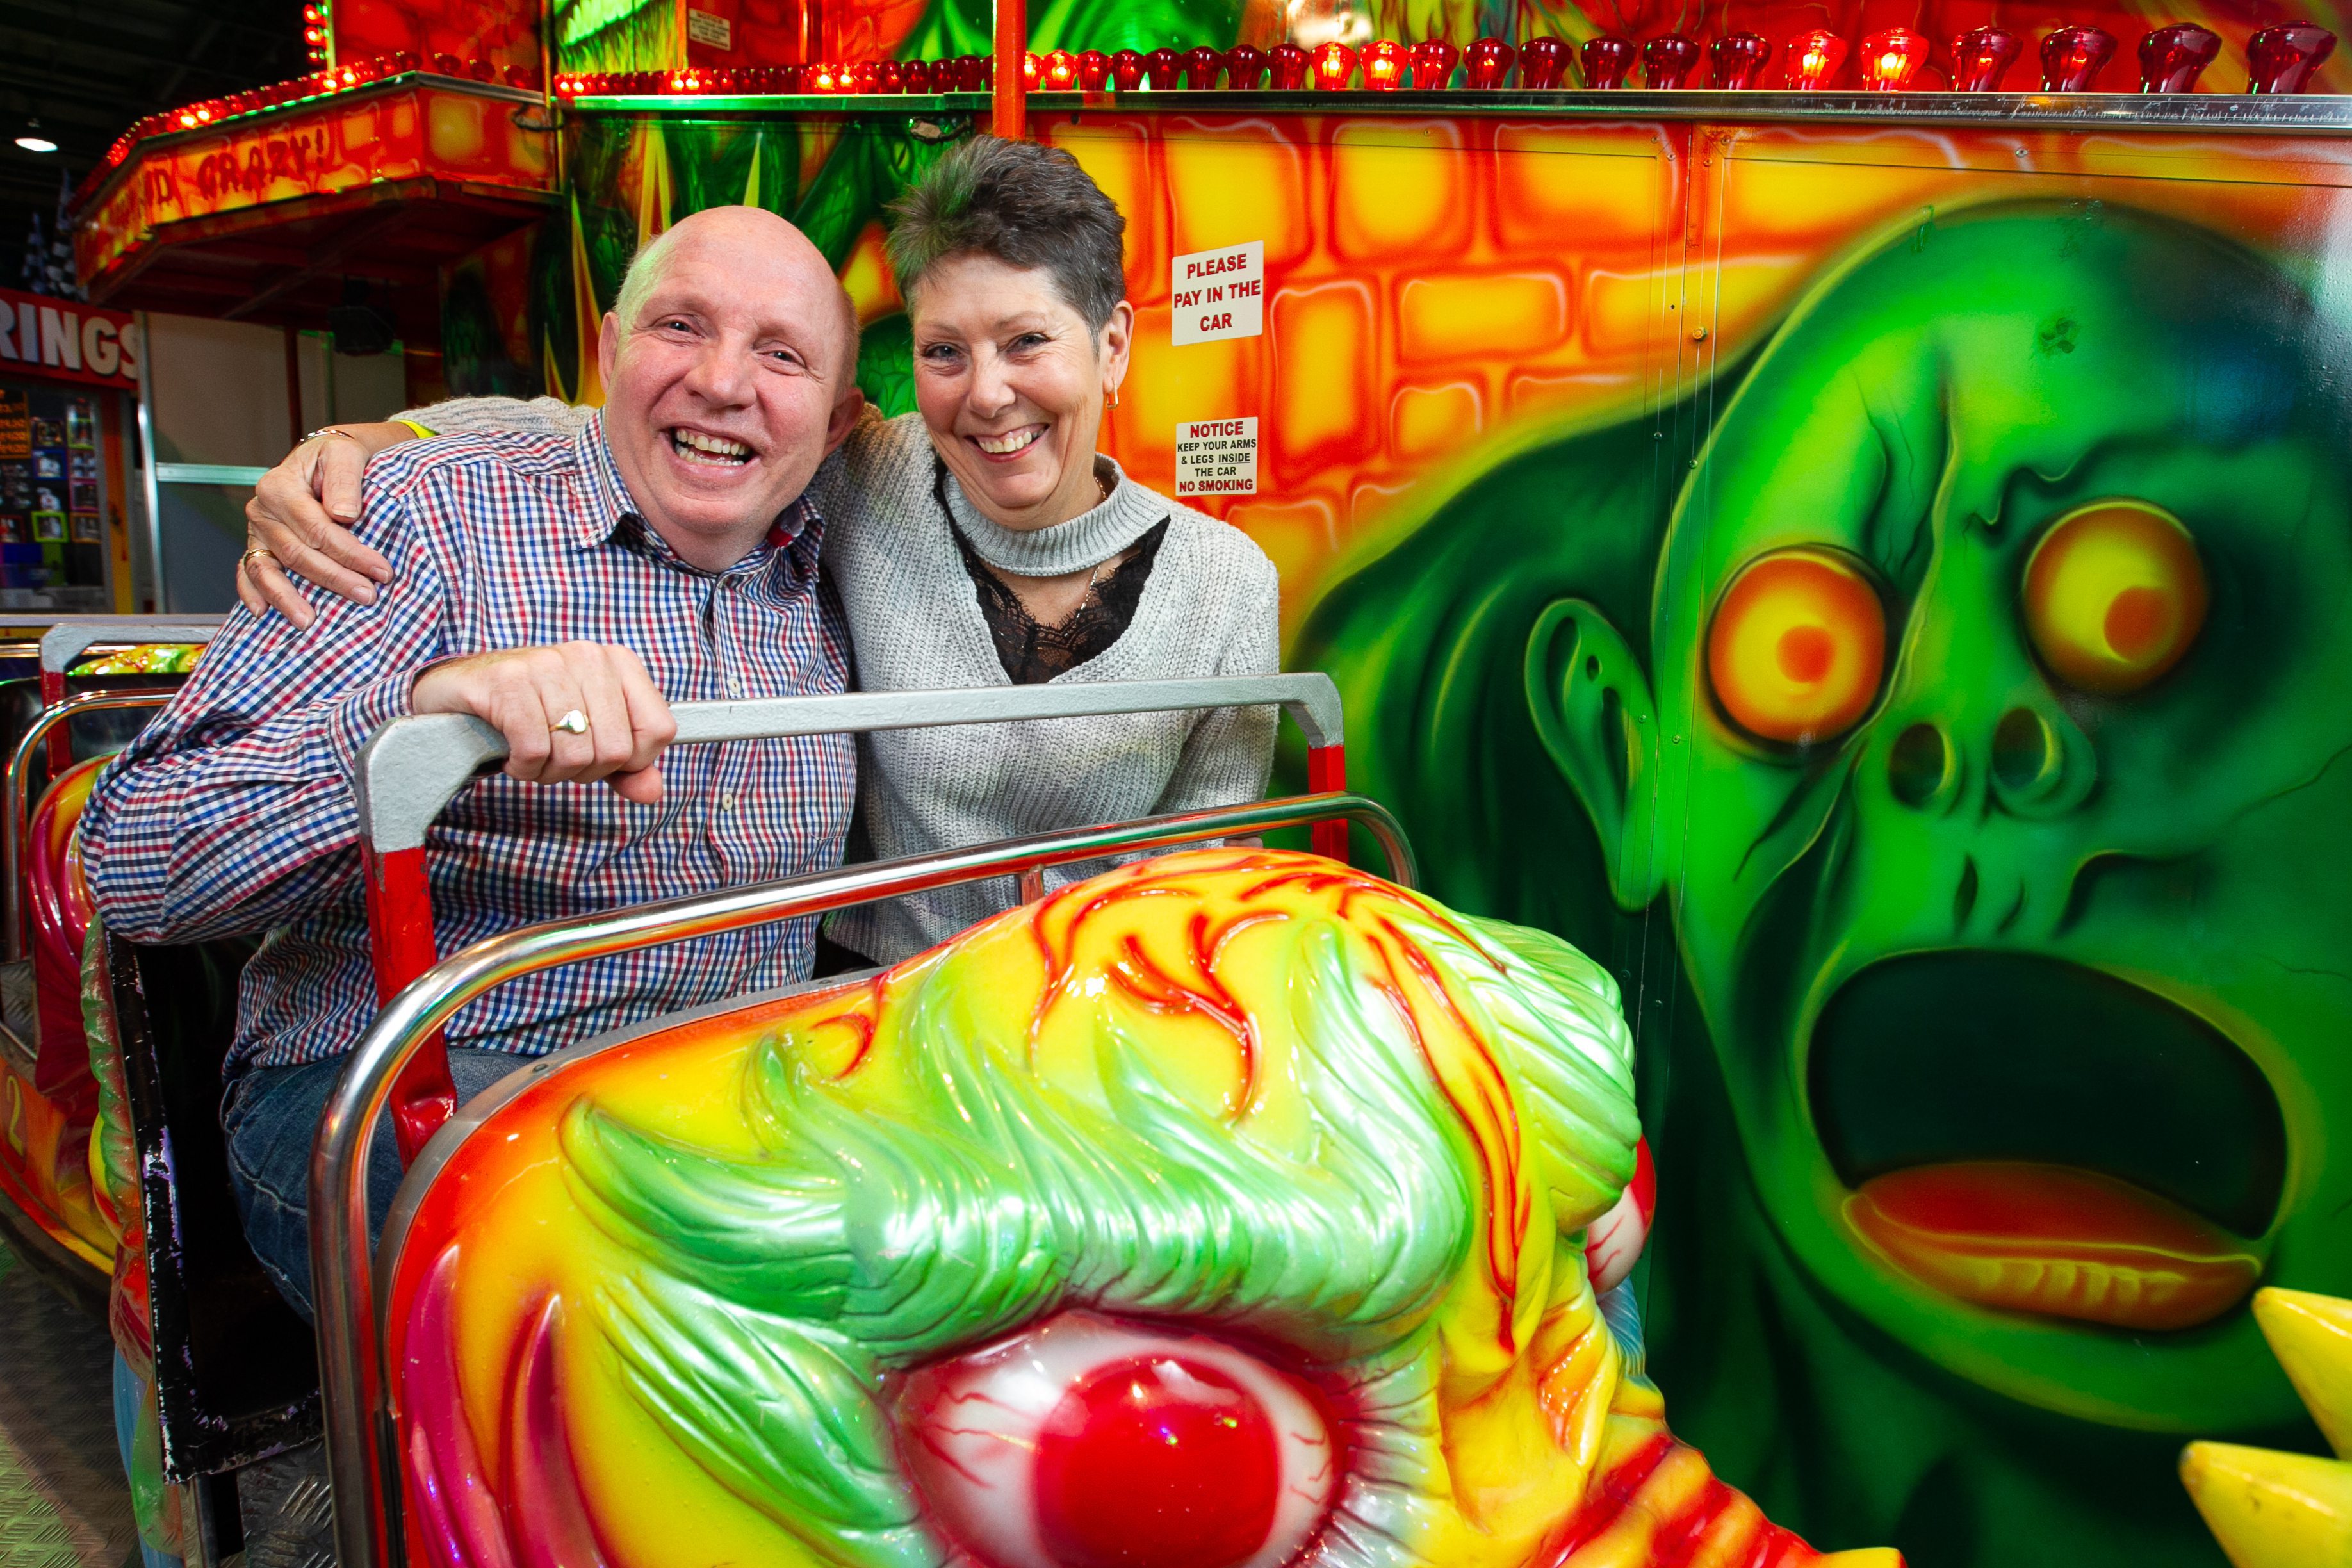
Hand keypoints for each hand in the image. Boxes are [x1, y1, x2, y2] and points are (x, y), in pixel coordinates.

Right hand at [238, 422, 415, 627]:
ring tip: (309, 622)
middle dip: (334, 578)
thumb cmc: (338, 458)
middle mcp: (262, 509)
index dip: (350, 552)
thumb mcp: (346, 455)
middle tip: (367, 596)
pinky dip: (252, 593)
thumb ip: (345, 480)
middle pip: (297, 553)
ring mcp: (257, 531)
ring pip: (268, 570)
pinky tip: (262, 613)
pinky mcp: (257, 546)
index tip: (381, 570)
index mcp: (280, 485)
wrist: (326, 460)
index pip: (316, 528)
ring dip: (288, 598)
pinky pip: (248, 572)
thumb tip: (344, 514)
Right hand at [411, 643, 677, 803]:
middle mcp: (588, 656)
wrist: (461, 692)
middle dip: (584, 770)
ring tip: (531, 750)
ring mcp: (547, 664)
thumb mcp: (588, 737)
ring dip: (549, 770)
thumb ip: (626, 766)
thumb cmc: (532, 713)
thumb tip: (652, 791)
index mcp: (618, 663)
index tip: (600, 754)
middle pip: (617, 750)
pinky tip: (510, 750)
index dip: (632, 760)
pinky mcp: (508, 681)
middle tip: (556, 755)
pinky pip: (535, 750)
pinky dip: (522, 766)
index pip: (659, 729)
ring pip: (576, 754)